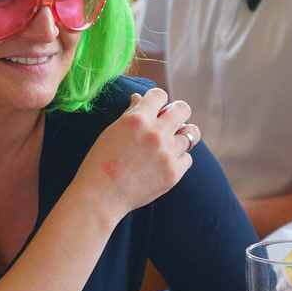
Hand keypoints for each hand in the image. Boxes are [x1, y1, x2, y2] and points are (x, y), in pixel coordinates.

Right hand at [75, 88, 198, 221]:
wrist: (101, 196)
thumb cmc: (101, 161)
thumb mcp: (112, 131)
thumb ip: (130, 113)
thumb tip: (140, 98)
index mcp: (137, 119)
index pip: (160, 95)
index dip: (157, 100)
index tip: (155, 108)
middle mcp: (155, 133)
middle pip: (183, 109)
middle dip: (177, 112)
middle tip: (171, 121)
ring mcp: (167, 153)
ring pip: (191, 134)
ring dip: (179, 137)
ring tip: (170, 143)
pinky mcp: (174, 173)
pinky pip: (187, 158)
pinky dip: (178, 158)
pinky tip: (164, 162)